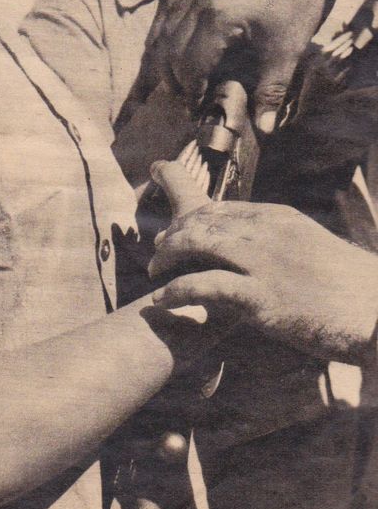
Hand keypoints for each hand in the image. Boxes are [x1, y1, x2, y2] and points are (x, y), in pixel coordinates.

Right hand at [145, 0, 330, 132]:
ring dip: (163, 58)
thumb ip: (271, 90)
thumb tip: (264, 127)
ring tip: (174, 80)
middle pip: (170, 48)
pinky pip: (168, 7)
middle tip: (185, 100)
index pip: (190, 64)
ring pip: (162, 27)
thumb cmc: (300, 1)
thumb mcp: (288, 49)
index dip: (191, 92)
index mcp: (219, 15)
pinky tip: (168, 46)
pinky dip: (164, 30)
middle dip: (174, 80)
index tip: (196, 110)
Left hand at [149, 161, 377, 364]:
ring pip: (196, 243)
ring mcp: (262, 263)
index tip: (176, 230)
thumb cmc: (353, 290)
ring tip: (154, 272)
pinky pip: (204, 285)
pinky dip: (177, 291)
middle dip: (173, 233)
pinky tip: (161, 300)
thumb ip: (284, 246)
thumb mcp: (315, 252)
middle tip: (156, 251)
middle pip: (203, 220)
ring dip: (168, 257)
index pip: (223, 208)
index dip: (193, 218)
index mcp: (280, 219)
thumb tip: (263, 253)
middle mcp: (266, 232)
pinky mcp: (261, 297)